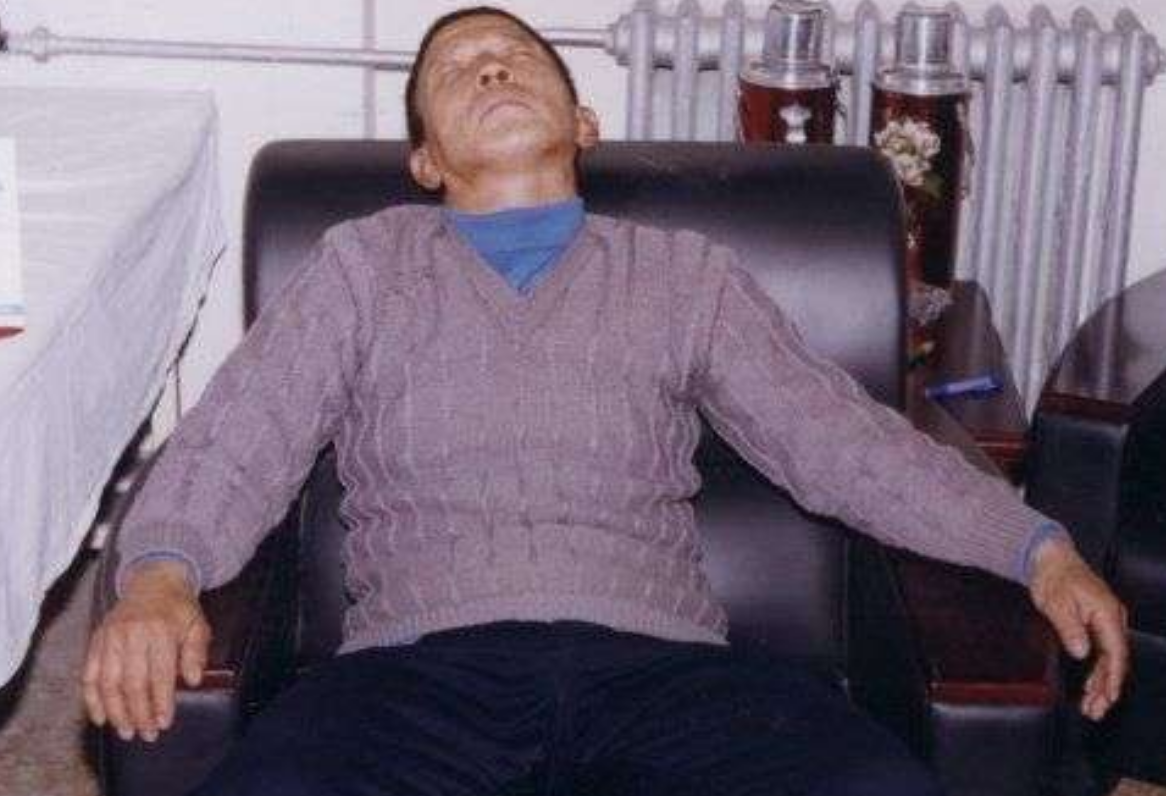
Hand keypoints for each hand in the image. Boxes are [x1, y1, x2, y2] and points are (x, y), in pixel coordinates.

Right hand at [81, 561, 210, 742]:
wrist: (153, 582)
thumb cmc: (178, 610)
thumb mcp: (197, 625)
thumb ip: (196, 652)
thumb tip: (192, 680)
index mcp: (160, 630)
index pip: (160, 674)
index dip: (161, 702)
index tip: (163, 723)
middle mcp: (132, 634)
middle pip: (132, 682)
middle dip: (138, 713)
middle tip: (145, 735)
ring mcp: (110, 637)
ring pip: (108, 682)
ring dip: (116, 711)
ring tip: (125, 732)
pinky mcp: (96, 640)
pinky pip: (89, 674)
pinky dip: (92, 699)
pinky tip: (100, 718)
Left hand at [1028, 538, 1128, 720]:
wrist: (1050, 559)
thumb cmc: (1053, 576)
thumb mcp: (1056, 603)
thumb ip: (1070, 629)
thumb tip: (1082, 652)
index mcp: (1108, 613)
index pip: (1116, 653)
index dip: (1112, 678)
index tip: (1107, 697)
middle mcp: (1113, 619)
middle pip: (1115, 660)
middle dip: (1106, 688)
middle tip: (1096, 710)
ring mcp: (1107, 621)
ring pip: (1109, 659)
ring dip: (1101, 683)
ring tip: (1093, 706)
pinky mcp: (1097, 624)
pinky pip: (1102, 652)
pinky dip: (1097, 671)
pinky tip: (1092, 686)